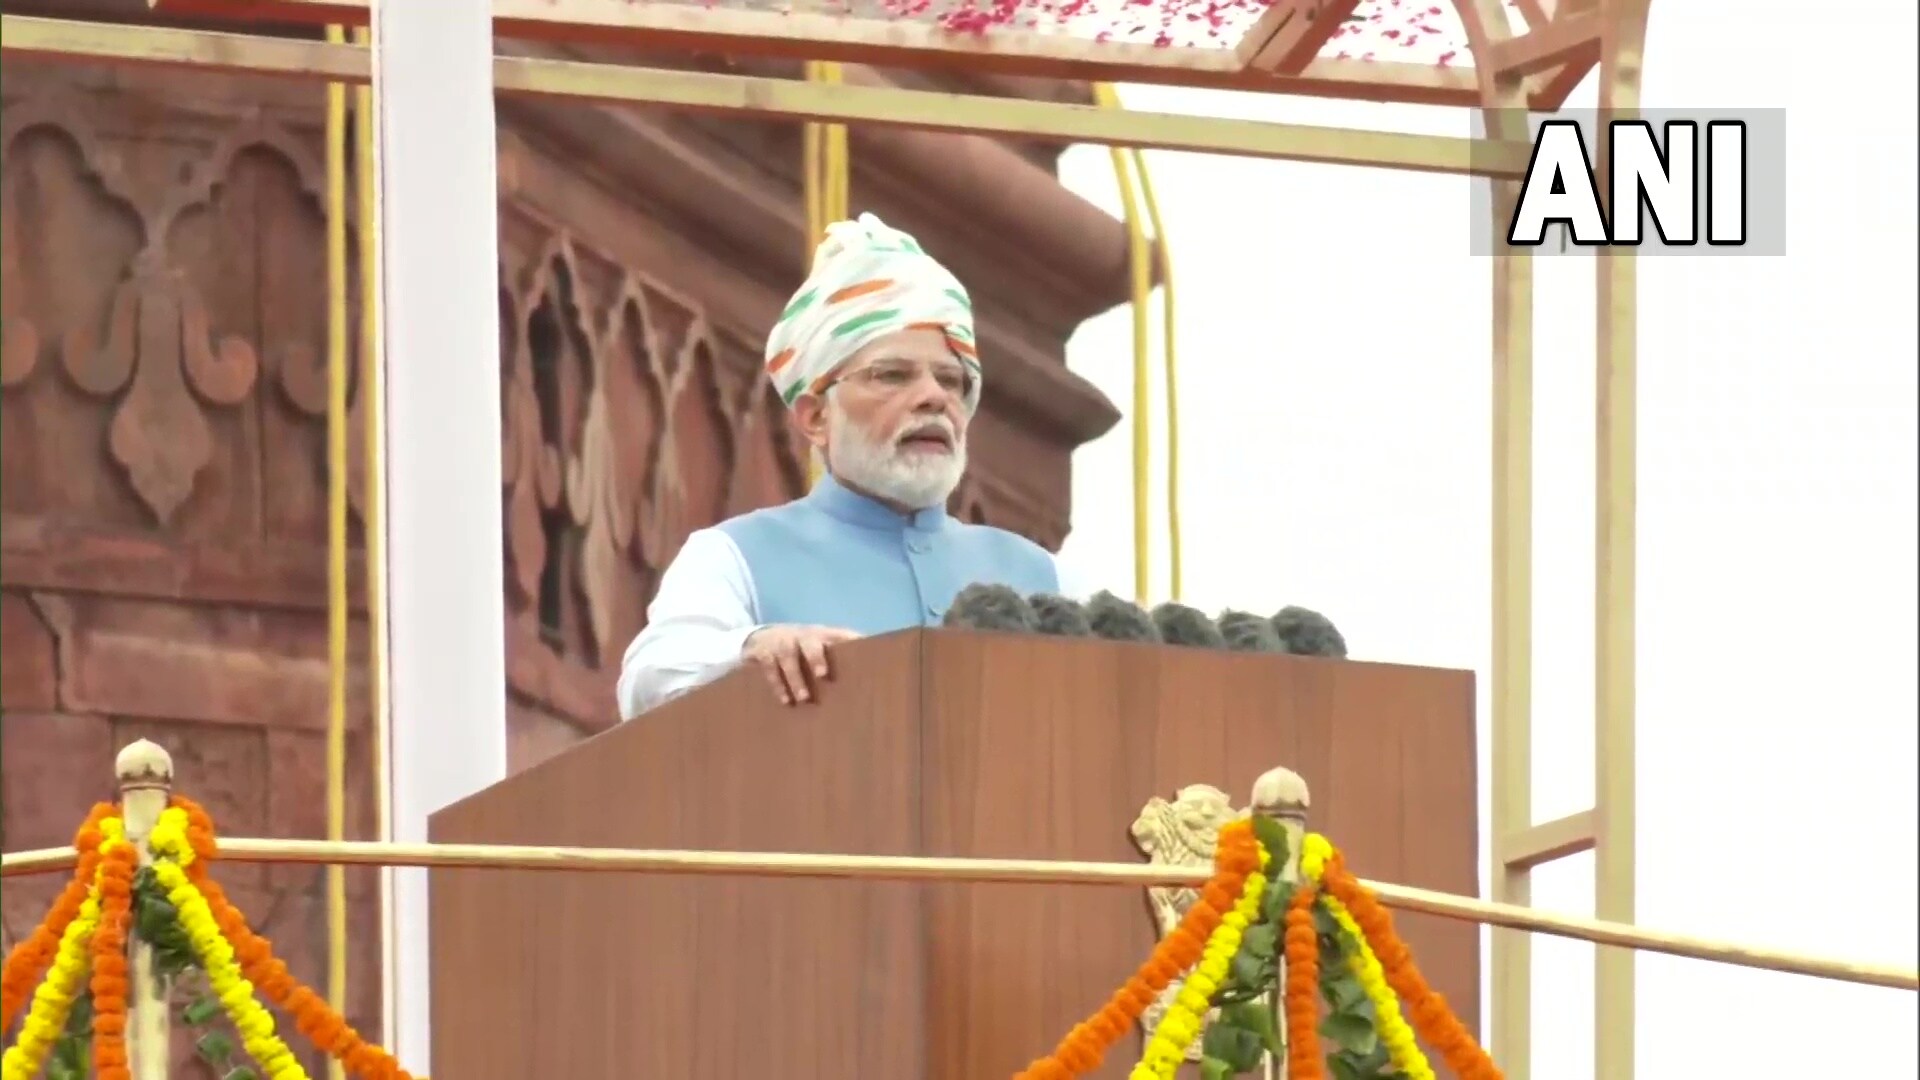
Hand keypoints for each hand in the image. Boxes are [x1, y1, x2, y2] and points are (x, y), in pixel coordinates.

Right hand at [741, 625, 860, 704]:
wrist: (761, 638)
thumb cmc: (801, 649)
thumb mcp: (818, 646)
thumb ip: (839, 655)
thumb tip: (873, 672)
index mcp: (821, 635)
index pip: (840, 635)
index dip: (852, 642)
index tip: (866, 654)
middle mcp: (802, 637)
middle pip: (811, 643)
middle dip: (816, 657)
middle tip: (823, 675)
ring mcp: (782, 643)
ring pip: (788, 658)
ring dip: (796, 678)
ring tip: (804, 698)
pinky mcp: (763, 653)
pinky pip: (769, 669)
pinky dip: (777, 684)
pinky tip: (785, 700)